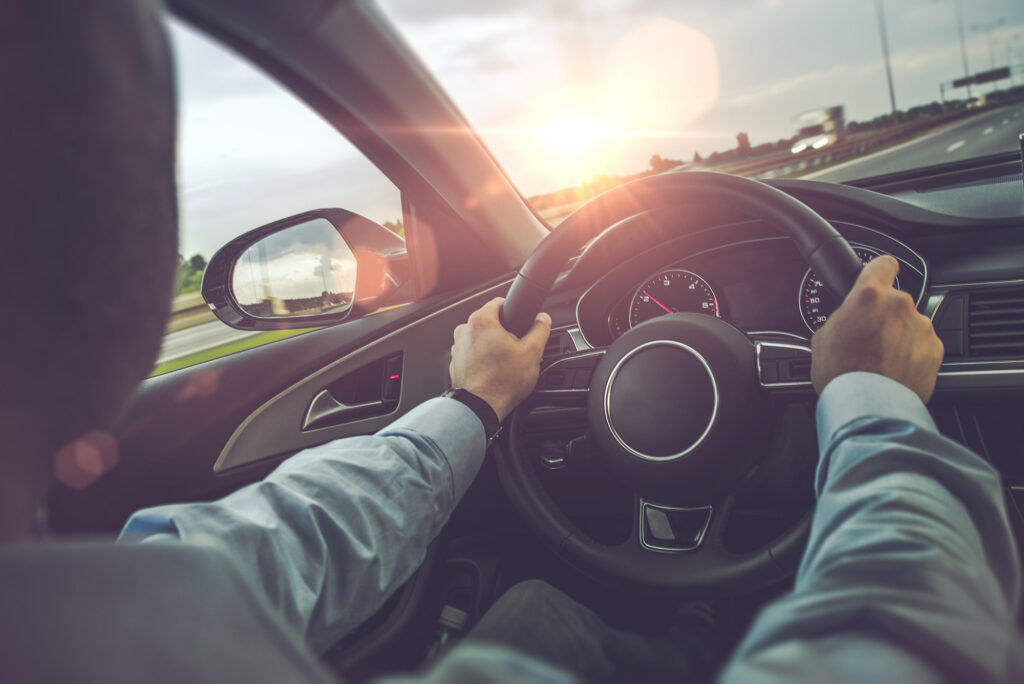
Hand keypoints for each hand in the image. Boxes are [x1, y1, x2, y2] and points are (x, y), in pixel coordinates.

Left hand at [449, 298, 550, 421]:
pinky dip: (482, 360)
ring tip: (506, 364)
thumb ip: (540, 330)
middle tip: (517, 349)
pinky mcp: (455, 363)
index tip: (521, 322)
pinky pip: (472, 354)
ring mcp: (457, 348)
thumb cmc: (502, 382)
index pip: (499, 302)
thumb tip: (543, 319)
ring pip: (480, 339)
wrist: (480, 408)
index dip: (514, 311)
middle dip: (504, 332)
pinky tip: (494, 372)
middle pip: (490, 322)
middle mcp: (464, 331)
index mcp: (481, 321)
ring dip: (492, 346)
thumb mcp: (532, 353)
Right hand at [811, 255, 943, 402]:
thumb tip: (847, 319)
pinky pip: (922, 345)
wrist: (868, 407)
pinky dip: (912, 354)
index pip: (883, 263)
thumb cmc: (842, 374)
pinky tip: (895, 370)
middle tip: (868, 337)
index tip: (878, 276)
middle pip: (895, 299)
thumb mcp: (822, 337)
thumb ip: (841, 317)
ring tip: (881, 359)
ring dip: (899, 335)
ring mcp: (921, 327)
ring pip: (910, 323)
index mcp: (870, 296)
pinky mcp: (935, 349)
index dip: (879, 270)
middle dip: (884, 315)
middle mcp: (900, 305)